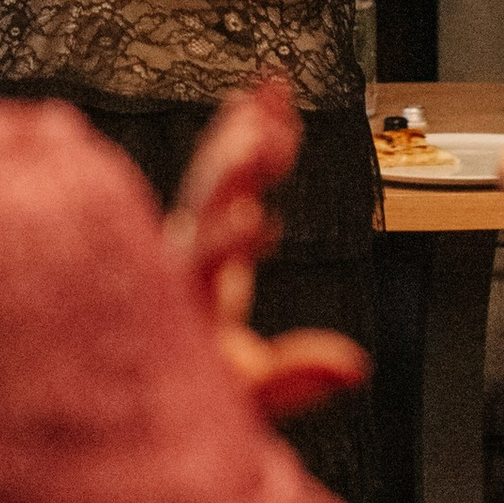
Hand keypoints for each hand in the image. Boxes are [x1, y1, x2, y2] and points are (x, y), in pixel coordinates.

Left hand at [170, 80, 368, 423]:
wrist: (150, 381)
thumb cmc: (196, 396)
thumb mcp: (246, 403)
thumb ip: (292, 383)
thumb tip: (353, 364)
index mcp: (188, 303)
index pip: (203, 265)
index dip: (227, 241)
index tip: (258, 221)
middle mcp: (179, 261)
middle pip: (203, 205)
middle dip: (235, 169)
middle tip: (264, 139)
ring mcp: (187, 238)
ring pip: (212, 175)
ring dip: (245, 136)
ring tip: (274, 99)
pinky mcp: (200, 225)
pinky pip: (219, 168)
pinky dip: (241, 132)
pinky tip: (260, 100)